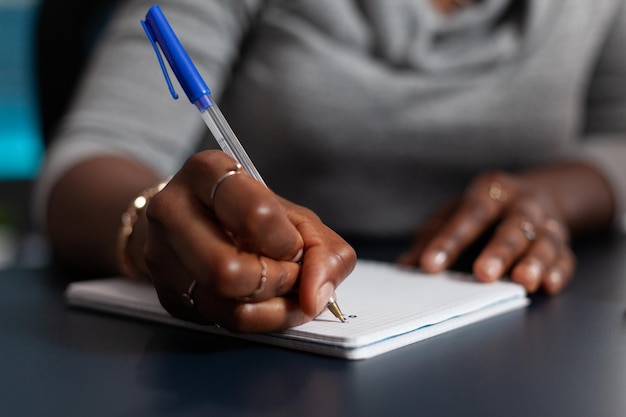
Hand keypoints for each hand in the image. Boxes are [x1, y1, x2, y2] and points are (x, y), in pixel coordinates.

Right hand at [142, 150, 355, 331]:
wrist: (200, 222)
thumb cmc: (251, 215)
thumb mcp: (294, 216)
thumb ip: (322, 249)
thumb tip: (315, 297)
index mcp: (207, 172)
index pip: (255, 214)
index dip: (287, 242)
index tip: (294, 246)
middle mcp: (172, 210)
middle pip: (227, 270)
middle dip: (276, 281)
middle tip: (290, 273)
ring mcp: (160, 254)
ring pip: (222, 304)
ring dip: (271, 308)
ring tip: (282, 289)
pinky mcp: (165, 292)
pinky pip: (218, 321)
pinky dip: (256, 320)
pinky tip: (263, 301)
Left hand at [398, 171, 575, 293]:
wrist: (537, 193)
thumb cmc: (483, 209)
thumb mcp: (453, 213)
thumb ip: (430, 237)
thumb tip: (406, 265)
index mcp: (489, 192)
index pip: (468, 214)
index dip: (448, 240)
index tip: (429, 266)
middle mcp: (521, 205)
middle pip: (513, 226)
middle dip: (499, 251)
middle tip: (483, 274)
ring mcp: (547, 223)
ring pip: (545, 241)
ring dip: (534, 262)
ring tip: (522, 281)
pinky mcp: (563, 244)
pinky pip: (565, 257)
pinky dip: (559, 272)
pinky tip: (548, 285)